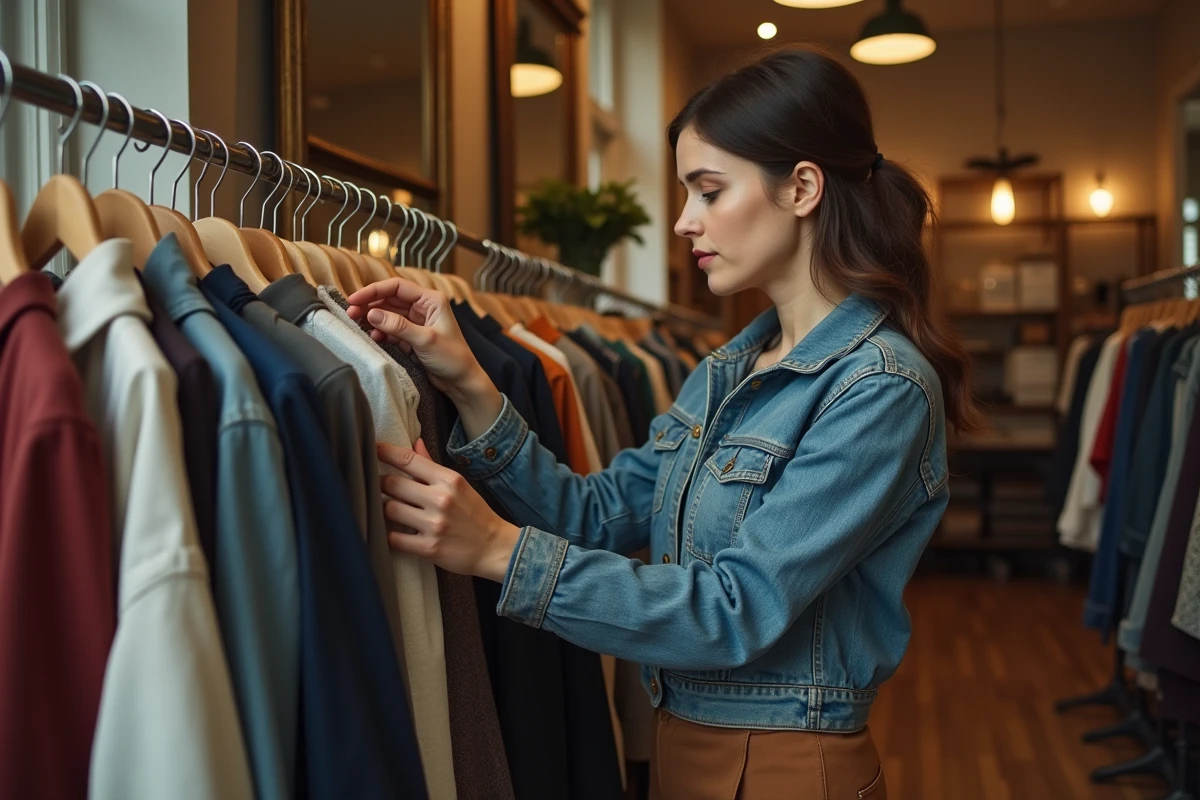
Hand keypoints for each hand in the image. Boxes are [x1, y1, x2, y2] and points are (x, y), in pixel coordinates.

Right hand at [346, 278, 484, 397]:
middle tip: (350, 313)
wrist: (462, 381)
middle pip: (389, 299)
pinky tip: (373, 337)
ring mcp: (416, 322)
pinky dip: (381, 332)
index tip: (355, 299)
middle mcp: (423, 307)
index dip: (374, 291)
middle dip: (370, 305)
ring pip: (388, 314)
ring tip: (357, 324)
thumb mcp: (425, 340)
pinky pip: (391, 329)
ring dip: (373, 319)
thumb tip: (372, 314)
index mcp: (431, 300)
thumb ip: (398, 326)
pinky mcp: (411, 336)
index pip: (397, 287)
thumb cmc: (453, 358)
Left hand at [378, 438, 521, 582]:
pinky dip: (391, 535)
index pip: (409, 460)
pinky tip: (396, 532)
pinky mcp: (429, 548)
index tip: (373, 449)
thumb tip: (416, 443)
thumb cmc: (475, 514)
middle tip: (383, 488)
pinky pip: (394, 538)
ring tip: (392, 510)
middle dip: (382, 485)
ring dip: (387, 510)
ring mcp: (434, 525)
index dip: (385, 452)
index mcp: (448, 480)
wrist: (494, 547)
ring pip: (390, 510)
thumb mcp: (459, 485)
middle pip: (392, 484)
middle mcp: (441, 499)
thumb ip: (432, 465)